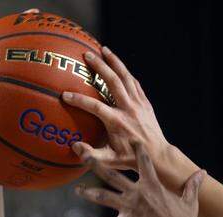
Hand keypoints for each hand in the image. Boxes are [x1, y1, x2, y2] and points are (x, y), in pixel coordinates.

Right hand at [62, 47, 178, 182]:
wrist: (157, 155)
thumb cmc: (131, 159)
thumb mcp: (110, 161)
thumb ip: (91, 155)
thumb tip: (74, 147)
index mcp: (117, 122)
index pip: (95, 107)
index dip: (79, 100)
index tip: (65, 95)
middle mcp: (128, 109)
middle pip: (113, 82)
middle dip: (100, 66)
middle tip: (87, 54)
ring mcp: (138, 103)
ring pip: (125, 77)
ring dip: (115, 62)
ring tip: (104, 49)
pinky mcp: (145, 102)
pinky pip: (134, 82)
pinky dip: (125, 72)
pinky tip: (118, 65)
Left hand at [77, 141, 205, 216]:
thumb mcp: (190, 201)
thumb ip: (192, 185)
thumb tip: (203, 172)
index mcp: (153, 185)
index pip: (143, 161)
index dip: (136, 148)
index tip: (129, 138)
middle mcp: (138, 193)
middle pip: (112, 175)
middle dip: (96, 164)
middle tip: (83, 156)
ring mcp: (130, 209)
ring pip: (104, 197)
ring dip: (89, 193)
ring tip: (77, 190)